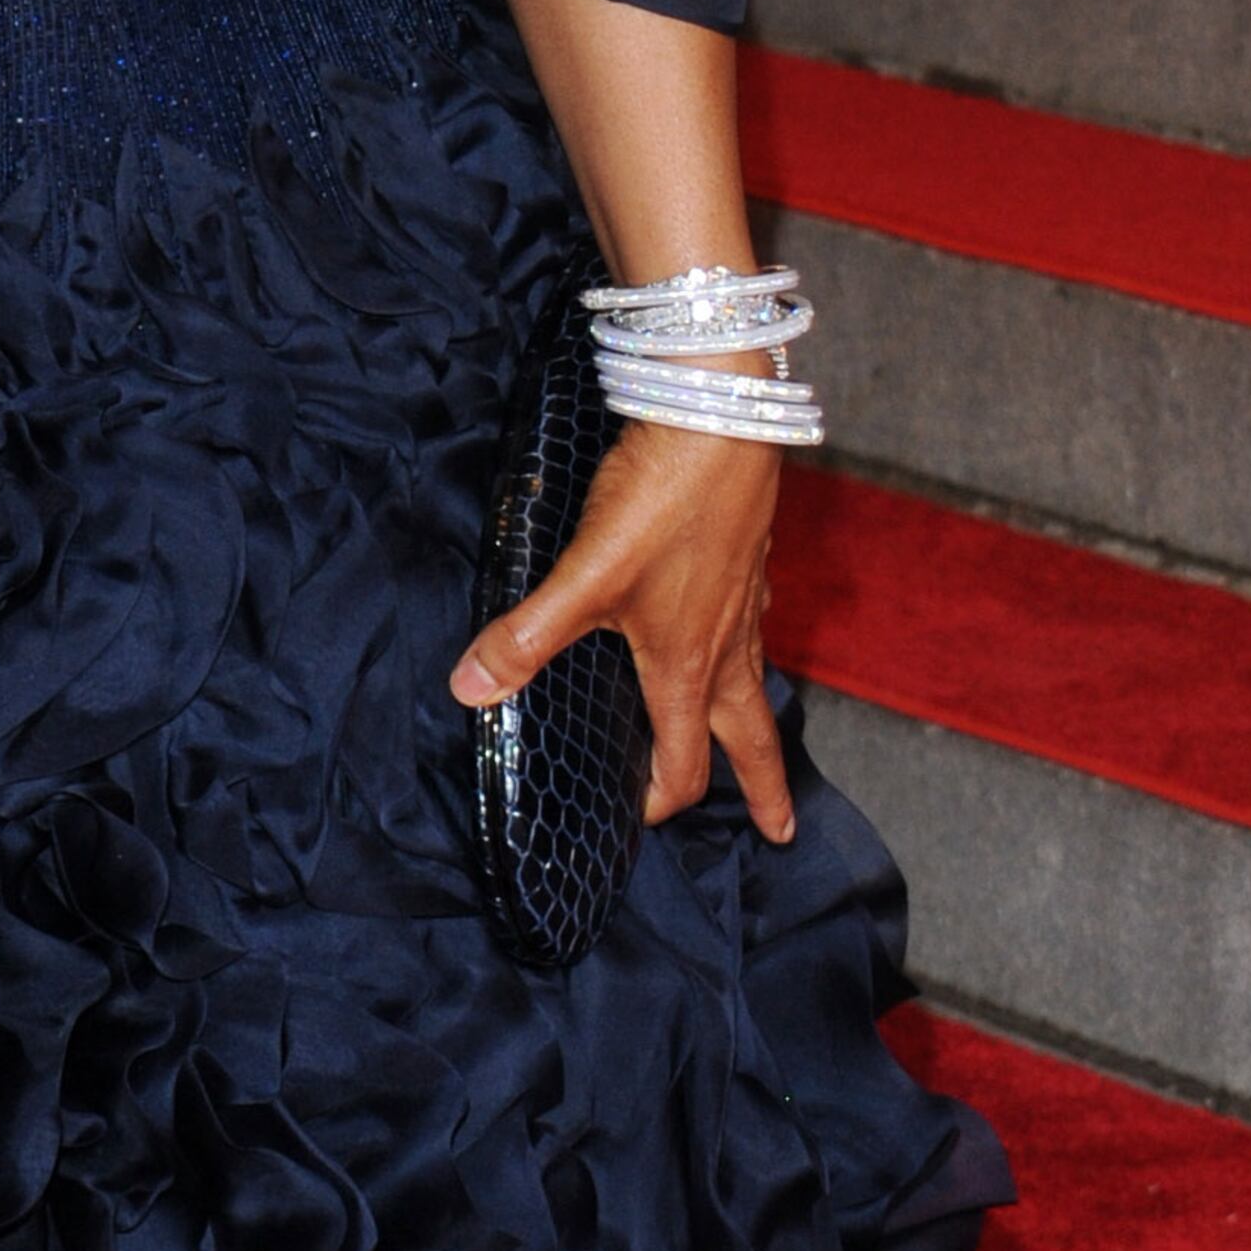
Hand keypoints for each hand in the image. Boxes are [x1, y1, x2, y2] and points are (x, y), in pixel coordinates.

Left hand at [449, 423, 792, 841]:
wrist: (718, 419)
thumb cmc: (661, 501)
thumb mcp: (583, 577)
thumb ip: (526, 636)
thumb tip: (469, 689)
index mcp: (686, 665)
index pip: (684, 761)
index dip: (661, 798)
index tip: (643, 819)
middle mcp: (726, 645)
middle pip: (753, 736)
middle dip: (767, 790)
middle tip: (781, 831)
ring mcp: (744, 603)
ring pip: (757, 681)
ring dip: (755, 721)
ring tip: (750, 738)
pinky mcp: (748, 562)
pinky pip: (753, 628)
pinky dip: (747, 653)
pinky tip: (731, 635)